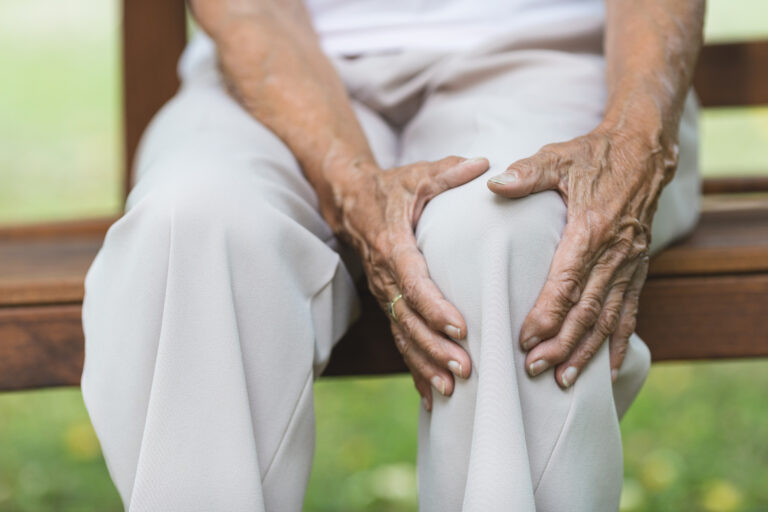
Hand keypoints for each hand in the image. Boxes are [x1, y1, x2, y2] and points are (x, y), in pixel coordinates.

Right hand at [339, 156, 489, 408]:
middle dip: (435, 347)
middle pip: (408, 318)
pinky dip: (415, 367)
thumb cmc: (391, 188)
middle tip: (466, 369)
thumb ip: (450, 173)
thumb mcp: (419, 174)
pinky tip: (433, 396)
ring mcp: (383, 292)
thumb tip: (486, 164)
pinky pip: (399, 338)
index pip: (413, 282)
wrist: (350, 200)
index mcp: (394, 245)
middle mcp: (384, 275)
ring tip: (453, 389)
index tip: (461, 328)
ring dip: (426, 363)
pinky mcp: (386, 302)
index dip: (435, 307)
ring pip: (402, 334)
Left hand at [487, 128, 676, 387]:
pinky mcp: (638, 269)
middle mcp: (614, 253)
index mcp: (591, 229)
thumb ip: (527, 174)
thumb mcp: (558, 158)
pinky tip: (610, 368)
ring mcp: (630, 264)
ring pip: (608, 318)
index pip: (566, 282)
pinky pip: (630, 311)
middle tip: (534, 370)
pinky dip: (619, 342)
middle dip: (561, 343)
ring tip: (565, 380)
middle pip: (586, 309)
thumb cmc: (593, 156)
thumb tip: (494, 184)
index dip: (547, 314)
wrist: (643, 151)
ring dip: (587, 351)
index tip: (525, 339)